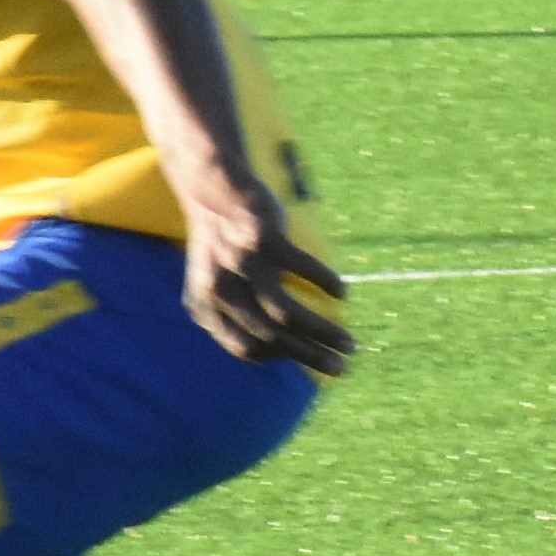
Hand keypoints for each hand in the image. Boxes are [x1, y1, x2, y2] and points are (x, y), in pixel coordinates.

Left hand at [178, 174, 353, 379]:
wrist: (211, 188)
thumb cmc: (223, 244)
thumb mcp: (218, 285)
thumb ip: (238, 315)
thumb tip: (282, 352)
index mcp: (206, 307)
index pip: (247, 349)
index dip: (281, 357)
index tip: (309, 357)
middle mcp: (219, 290)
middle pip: (273, 337)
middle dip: (312, 356)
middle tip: (343, 366)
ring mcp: (240, 264)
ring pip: (288, 313)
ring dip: (324, 332)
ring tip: (349, 342)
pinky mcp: (263, 237)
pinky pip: (303, 267)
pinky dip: (326, 282)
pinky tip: (341, 292)